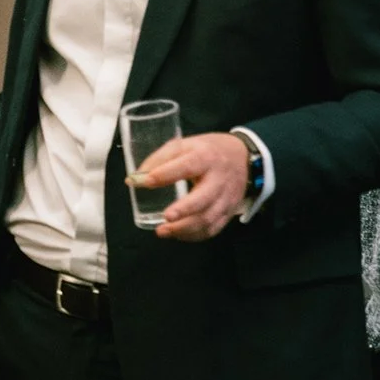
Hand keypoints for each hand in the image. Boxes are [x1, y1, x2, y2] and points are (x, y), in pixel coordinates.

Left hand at [131, 133, 249, 241]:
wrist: (245, 157)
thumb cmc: (209, 151)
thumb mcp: (186, 144)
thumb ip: (160, 159)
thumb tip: (135, 180)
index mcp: (206, 157)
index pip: (188, 165)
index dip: (166, 174)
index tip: (145, 182)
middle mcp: (219, 178)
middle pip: (204, 198)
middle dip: (184, 209)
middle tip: (166, 217)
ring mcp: (226, 197)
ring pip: (208, 218)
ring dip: (184, 228)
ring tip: (162, 231)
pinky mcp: (229, 211)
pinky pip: (213, 228)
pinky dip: (194, 235)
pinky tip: (178, 234)